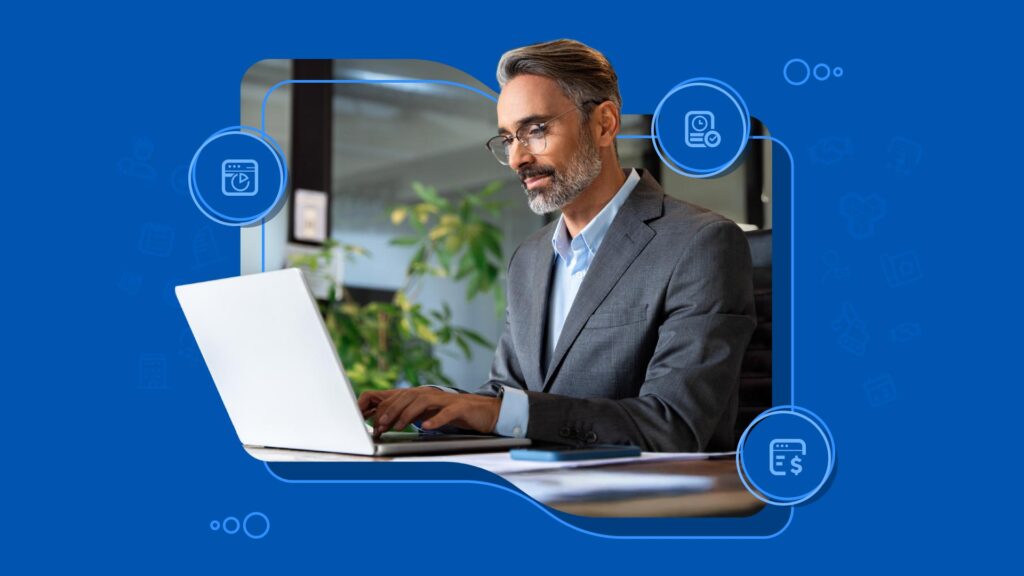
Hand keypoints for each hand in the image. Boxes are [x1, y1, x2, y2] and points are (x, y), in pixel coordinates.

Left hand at [357, 387, 500, 436]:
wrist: (487, 411)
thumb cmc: (457, 414)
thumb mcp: (432, 413)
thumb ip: (414, 414)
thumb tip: (391, 421)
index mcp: (426, 395)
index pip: (401, 397)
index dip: (387, 409)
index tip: (375, 424)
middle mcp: (434, 394)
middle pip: (409, 396)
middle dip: (392, 410)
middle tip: (381, 425)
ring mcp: (448, 400)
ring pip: (424, 401)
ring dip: (408, 413)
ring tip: (398, 426)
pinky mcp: (461, 408)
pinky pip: (447, 412)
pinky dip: (436, 419)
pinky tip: (426, 427)